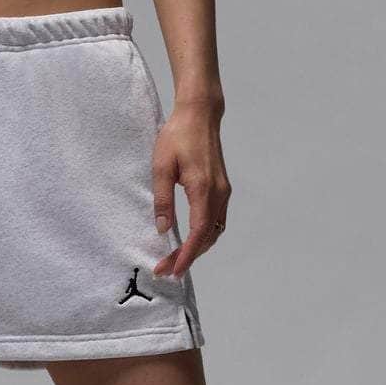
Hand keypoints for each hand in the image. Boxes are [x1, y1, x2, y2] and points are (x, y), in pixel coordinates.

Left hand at [150, 103, 230, 277]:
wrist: (199, 115)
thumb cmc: (177, 136)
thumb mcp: (161, 167)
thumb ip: (163, 200)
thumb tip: (163, 228)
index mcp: (203, 189)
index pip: (198, 233)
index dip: (186, 255)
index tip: (173, 269)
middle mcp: (218, 193)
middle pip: (207, 237)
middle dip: (189, 256)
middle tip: (166, 268)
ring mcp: (223, 191)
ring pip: (214, 231)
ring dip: (198, 248)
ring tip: (176, 258)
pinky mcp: (222, 188)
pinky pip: (217, 220)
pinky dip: (205, 235)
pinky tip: (191, 240)